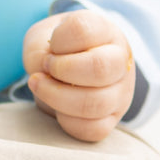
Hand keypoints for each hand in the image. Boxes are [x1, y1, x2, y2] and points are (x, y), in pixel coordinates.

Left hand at [22, 9, 134, 142]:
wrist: (71, 64)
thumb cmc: (57, 47)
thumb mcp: (42, 37)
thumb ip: (38, 50)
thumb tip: (44, 74)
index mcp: (105, 30)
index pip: (83, 30)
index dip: (58, 40)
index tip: (51, 45)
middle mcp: (120, 61)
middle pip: (99, 68)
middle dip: (61, 70)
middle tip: (47, 66)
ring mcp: (120, 92)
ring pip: (97, 103)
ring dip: (57, 97)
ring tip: (41, 86)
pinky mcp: (112, 119)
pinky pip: (94, 129)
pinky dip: (67, 121)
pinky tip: (57, 107)